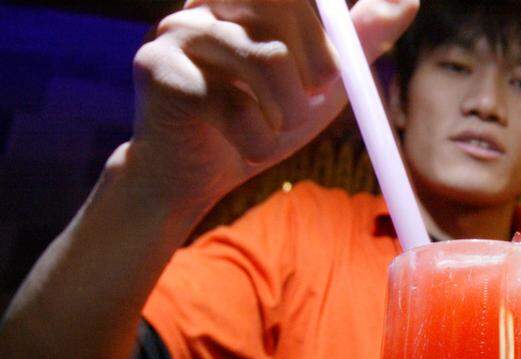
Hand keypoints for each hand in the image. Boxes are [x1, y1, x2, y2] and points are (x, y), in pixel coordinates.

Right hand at [127, 0, 417, 219]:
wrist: (196, 176)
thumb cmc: (259, 121)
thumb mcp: (321, 82)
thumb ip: (360, 40)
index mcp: (243, 0)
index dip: (322, 10)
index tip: (338, 65)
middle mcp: (206, 3)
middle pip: (280, 2)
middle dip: (317, 57)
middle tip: (319, 93)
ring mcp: (176, 31)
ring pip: (266, 57)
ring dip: (289, 110)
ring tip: (277, 130)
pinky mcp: (157, 69)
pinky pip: (231, 100)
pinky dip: (256, 137)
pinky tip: (246, 145)